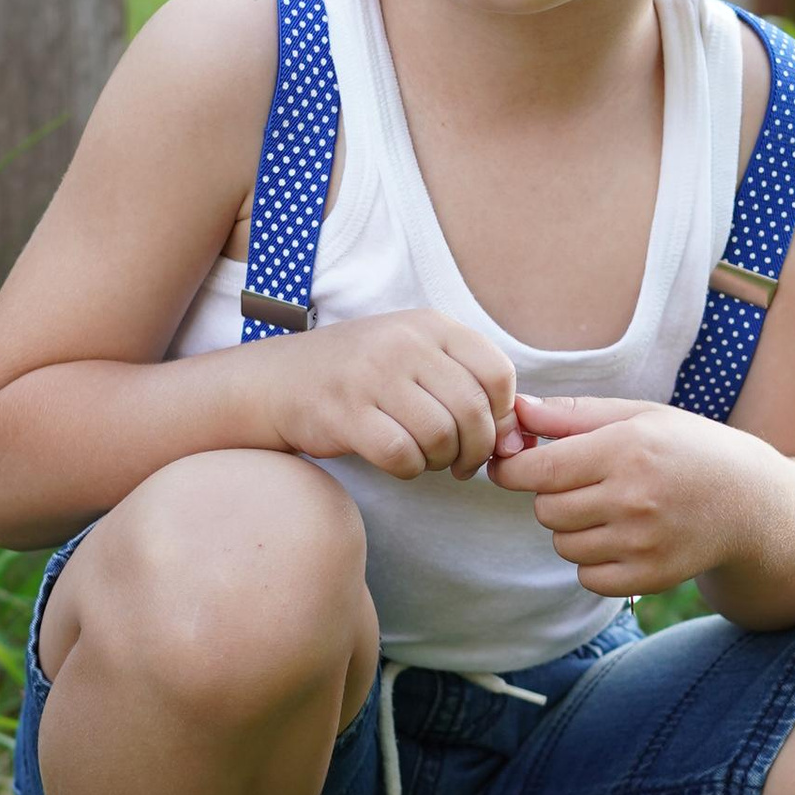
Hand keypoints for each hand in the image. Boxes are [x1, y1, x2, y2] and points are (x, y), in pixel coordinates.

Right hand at [258, 306, 519, 481]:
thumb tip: (517, 439)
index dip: (502, 414)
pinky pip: (402, 456)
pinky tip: (401, 462)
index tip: (487, 433)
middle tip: (462, 463)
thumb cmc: (360, 376)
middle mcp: (403, 343)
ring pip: (440, 436)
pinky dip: (409, 469)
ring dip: (442, 461)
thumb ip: (467, 388)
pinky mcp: (345, 413)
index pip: (497, 373)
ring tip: (430, 460)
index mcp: (429, 325)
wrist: (277, 381)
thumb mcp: (415, 360)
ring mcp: (372, 375)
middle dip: (475, 449)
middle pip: (472, 411)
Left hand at [491, 391, 773, 595]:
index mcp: (627, 449)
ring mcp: (643, 543)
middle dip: (551, 495)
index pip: (537, 469)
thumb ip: (572, 414)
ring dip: (572, 529)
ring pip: (562, 544)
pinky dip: (593, 561)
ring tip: (609, 509)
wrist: (751, 502)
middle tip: (583, 483)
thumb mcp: (638, 416)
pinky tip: (621, 538)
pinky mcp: (651, 577)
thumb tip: (516, 410)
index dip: (511, 468)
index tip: (508, 464)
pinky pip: (587, 577)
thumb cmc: (688, 449)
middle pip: (545, 509)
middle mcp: (634, 498)